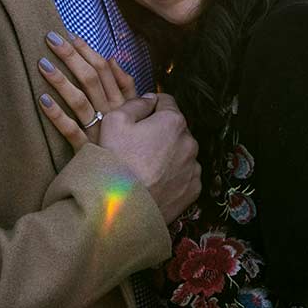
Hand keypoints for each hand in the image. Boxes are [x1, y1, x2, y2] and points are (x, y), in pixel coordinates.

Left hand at [37, 31, 137, 145]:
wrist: (134, 181)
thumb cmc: (132, 143)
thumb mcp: (136, 112)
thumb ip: (126, 85)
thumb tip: (113, 58)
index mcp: (122, 102)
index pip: (104, 69)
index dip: (88, 51)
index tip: (71, 35)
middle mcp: (111, 113)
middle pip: (91, 79)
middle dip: (71, 56)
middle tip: (50, 37)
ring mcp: (99, 132)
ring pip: (80, 101)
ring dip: (61, 81)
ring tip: (42, 63)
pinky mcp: (87, 151)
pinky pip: (71, 131)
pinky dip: (57, 116)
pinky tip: (42, 100)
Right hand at [100, 94, 200, 223]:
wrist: (121, 208)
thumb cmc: (116, 161)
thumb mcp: (115, 120)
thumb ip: (136, 103)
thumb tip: (150, 99)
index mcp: (173, 122)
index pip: (167, 102)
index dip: (151, 107)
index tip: (139, 119)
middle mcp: (190, 142)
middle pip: (176, 128)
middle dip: (161, 132)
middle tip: (138, 147)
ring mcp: (193, 168)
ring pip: (182, 152)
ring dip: (169, 154)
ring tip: (146, 168)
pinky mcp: (193, 190)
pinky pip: (185, 175)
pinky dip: (173, 176)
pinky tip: (155, 182)